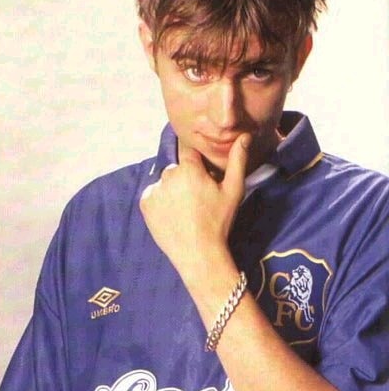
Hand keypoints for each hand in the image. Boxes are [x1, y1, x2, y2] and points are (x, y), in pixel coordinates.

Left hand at [139, 133, 251, 278]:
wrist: (199, 254)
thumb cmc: (219, 222)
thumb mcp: (233, 190)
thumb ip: (237, 160)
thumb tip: (244, 136)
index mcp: (189, 168)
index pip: (190, 153)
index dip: (198, 165)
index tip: (203, 179)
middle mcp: (168, 175)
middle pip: (178, 169)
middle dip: (186, 178)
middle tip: (197, 200)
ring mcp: (154, 190)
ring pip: (165, 182)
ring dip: (173, 190)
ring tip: (185, 210)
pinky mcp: (145, 204)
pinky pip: (153, 195)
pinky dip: (161, 202)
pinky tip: (174, 216)